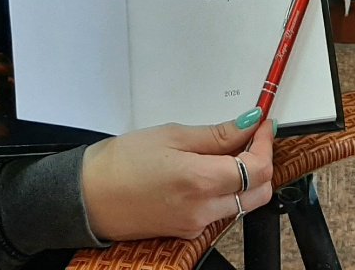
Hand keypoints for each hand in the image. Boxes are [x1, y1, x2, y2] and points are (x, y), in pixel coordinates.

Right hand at [81, 112, 273, 240]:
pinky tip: (210, 170)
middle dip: (262, 162)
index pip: (257, 168)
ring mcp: (196, 225)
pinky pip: (221, 211)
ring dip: (246, 177)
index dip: (266, 143)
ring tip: (227, 150)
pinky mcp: (187, 231)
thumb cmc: (121, 162)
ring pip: (242, 203)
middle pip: (259, 192)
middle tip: (250, 136)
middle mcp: (203, 209)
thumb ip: (217, 134)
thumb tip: (249, 123)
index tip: (263, 125)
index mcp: (200, 182)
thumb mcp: (172, 135)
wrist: (88, 196)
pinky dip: (227, 190)